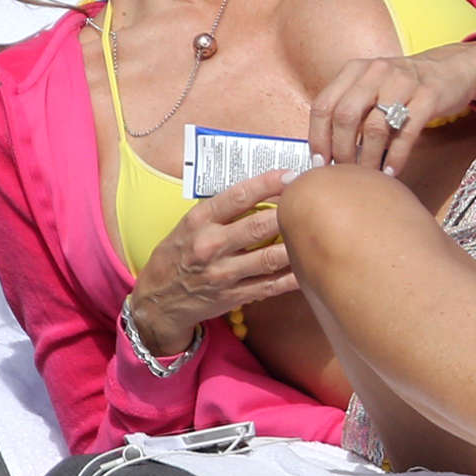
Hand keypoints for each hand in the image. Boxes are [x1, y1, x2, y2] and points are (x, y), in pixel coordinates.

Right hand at [127, 169, 297, 355]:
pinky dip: (295, 276)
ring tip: (319, 230)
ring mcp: (223, 273)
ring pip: (270, 257)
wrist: (157, 300)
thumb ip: (224, 209)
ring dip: (297, 244)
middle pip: (260, 226)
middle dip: (290, 213)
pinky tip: (311, 264)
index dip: (269, 183)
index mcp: (199, 220)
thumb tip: (267, 188)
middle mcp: (210, 245)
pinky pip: (272, 284)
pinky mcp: (234, 295)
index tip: (293, 174)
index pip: (238, 196)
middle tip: (314, 201)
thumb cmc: (179, 253)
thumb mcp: (191, 223)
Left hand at [309, 40, 475, 175]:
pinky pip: (406, 133)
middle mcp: (376, 72)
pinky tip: (391, 171)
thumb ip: (351, 108)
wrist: (452, 68)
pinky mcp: (428, 96)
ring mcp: (403, 82)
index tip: (319, 163)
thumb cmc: (405, 85)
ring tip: (368, 176)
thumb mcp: (373, 85)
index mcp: (355, 70)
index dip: (317, 137)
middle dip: (340, 150)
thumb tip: (326, 150)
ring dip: (368, 158)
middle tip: (344, 173)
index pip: (324, 104)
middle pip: (345, 116)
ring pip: (375, 126)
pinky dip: (396, 157)